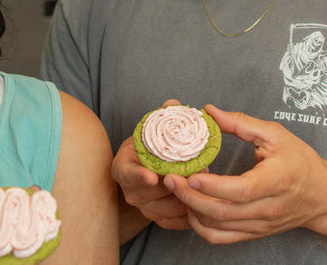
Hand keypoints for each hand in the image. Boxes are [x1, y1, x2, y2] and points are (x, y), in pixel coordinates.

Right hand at [111, 99, 189, 230]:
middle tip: (198, 169)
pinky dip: (191, 211)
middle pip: (154, 193)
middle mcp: (130, 192)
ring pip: (169, 208)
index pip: (128, 173)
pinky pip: (177, 221)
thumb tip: (172, 105)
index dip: (139, 176)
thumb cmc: (152, 149)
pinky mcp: (159, 221)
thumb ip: (162, 117)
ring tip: (202, 179)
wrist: (150, 173)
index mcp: (123, 168)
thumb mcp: (152, 131)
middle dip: (176, 181)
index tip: (151, 176)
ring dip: (188, 195)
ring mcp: (144, 209)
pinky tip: (203, 199)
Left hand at [163, 104, 326, 244]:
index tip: (190, 174)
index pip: (241, 190)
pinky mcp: (254, 233)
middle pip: (223, 211)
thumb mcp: (275, 134)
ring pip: (218, 227)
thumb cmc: (300, 161)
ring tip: (176, 190)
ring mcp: (260, 224)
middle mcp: (268, 208)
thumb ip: (241, 122)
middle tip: (170, 179)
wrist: (323, 196)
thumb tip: (209, 111)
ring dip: (192, 210)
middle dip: (190, 197)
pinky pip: (221, 238)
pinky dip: (201, 227)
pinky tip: (191, 208)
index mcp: (276, 181)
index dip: (213, 186)